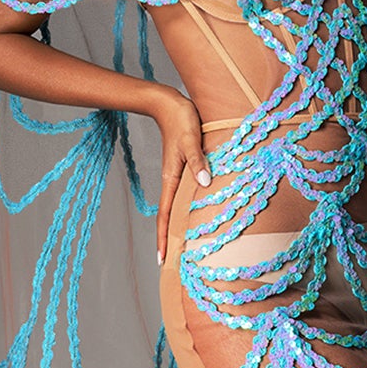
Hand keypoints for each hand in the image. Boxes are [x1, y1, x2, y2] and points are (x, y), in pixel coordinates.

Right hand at [152, 88, 210, 265]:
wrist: (168, 103)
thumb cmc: (181, 119)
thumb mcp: (191, 138)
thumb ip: (197, 160)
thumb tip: (205, 182)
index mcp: (171, 178)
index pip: (165, 215)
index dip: (163, 237)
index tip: (162, 259)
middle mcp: (172, 181)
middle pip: (167, 218)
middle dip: (167, 241)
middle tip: (171, 264)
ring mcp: (177, 176)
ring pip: (174, 208)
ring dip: (175, 227)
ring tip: (180, 247)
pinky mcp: (183, 169)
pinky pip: (182, 197)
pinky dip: (184, 211)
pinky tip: (191, 217)